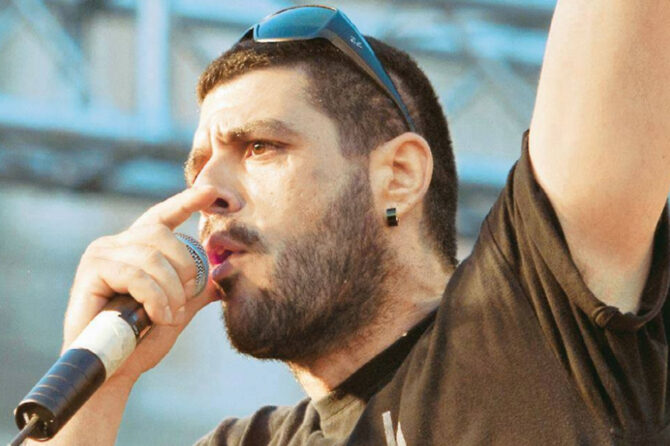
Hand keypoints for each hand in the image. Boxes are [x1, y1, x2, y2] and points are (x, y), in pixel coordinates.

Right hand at [63, 185, 218, 382]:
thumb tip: (224, 271)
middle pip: (163, 236)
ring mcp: (102, 254)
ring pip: (152, 256)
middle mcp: (118, 244)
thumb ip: (198, 288)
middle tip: (184, 300)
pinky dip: (154, 298)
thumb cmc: (143, 339)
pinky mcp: (92, 270)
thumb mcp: (179, 309)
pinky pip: (136, 275)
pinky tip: (155, 316)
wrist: (114, 368)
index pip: (164, 215)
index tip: (213, 191)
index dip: (188, 201)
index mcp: (139, 248)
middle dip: (184, 269)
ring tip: (169, 314)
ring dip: (169, 290)